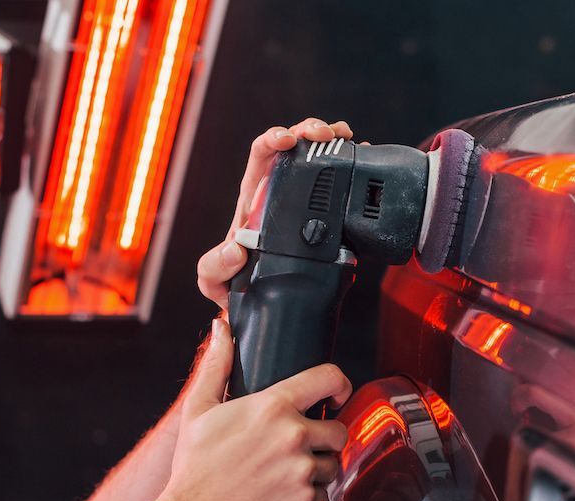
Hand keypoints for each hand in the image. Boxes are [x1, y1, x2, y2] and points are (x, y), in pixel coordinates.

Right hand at [163, 318, 350, 500]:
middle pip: (339, 428)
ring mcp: (301, 470)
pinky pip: (323, 495)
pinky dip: (309, 496)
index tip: (336, 393)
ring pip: (333, 463)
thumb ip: (216, 365)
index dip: (339, 383)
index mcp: (273, 407)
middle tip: (303, 443)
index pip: (329, 378)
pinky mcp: (303, 500)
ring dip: (318, 467)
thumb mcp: (199, 408)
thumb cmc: (195, 465)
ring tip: (288, 470)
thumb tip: (221, 329)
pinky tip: (284, 492)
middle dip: (325, 435)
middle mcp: (293, 436)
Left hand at [197, 118, 354, 309]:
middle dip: (309, 130)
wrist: (264, 296)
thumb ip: (215, 267)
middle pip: (294, 143)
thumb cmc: (236, 280)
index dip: (273, 139)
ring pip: (317, 153)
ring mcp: (303, 194)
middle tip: (324, 135)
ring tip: (345, 137)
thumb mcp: (215, 277)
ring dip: (332, 137)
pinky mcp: (323, 207)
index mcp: (254, 195)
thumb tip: (236, 250)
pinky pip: (336, 175)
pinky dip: (349, 159)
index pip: (261, 153)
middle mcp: (278, 187)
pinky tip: (359, 152)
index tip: (287, 139)